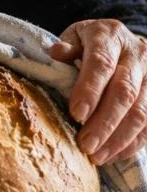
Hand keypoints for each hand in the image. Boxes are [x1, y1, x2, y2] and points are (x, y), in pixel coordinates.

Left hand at [49, 19, 146, 164]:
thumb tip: (55, 54)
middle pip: (124, 91)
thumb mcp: (75, 37)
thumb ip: (66, 47)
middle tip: (85, 144)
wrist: (121, 40)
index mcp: (109, 35)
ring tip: (96, 156)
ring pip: (141, 111)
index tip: (76, 114)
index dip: (90, 89)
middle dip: (104, 122)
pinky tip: (113, 155)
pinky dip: (132, 143)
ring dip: (118, 138)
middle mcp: (137, 53)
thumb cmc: (90, 43)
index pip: (102, 63)